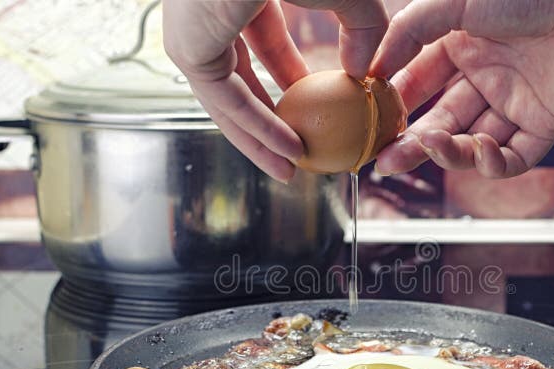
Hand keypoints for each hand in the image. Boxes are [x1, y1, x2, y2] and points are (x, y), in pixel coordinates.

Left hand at [163, 0, 388, 182]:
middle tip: (299, 151)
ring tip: (292, 167)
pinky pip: (227, 102)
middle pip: (241, 80)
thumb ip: (361, 30)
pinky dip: (258, 129)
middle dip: (271, 120)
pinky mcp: (189, 50)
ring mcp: (195, 33)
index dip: (292, 80)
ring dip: (262, 138)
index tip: (316, 109)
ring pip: (228, 100)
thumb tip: (363, 74)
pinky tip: (288, 150)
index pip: (263, 45)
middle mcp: (211, 14)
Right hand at [370, 0, 553, 178]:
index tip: (371, 121)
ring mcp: (515, 103)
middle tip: (385, 161)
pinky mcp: (545, 124)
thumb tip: (372, 67)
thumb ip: (410, 31)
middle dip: (412, 144)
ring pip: (471, 143)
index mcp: (463, 47)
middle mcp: (487, 77)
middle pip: (441, 122)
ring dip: (448, 152)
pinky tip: (479, 147)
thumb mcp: (455, 1)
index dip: (395, 105)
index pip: (419, 85)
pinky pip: (513, 158)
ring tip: (432, 146)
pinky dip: (492, 162)